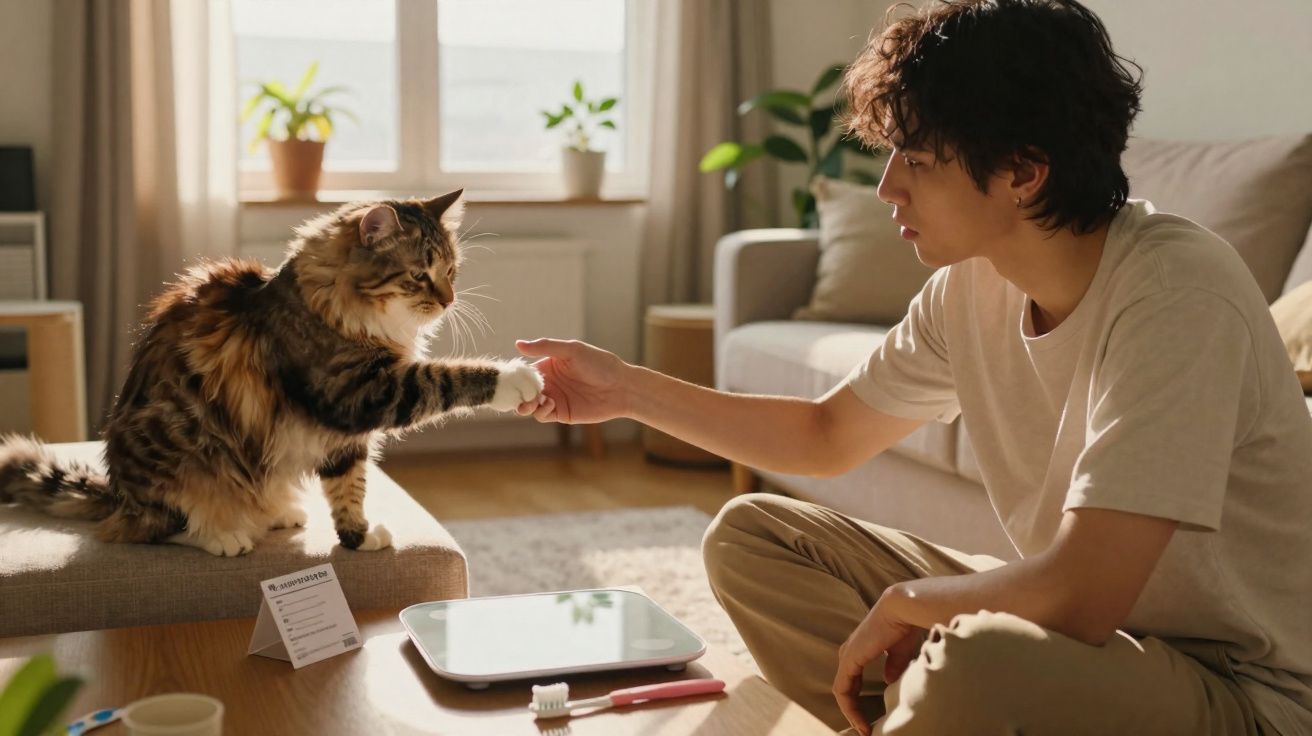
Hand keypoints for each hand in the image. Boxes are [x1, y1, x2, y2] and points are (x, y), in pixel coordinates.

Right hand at [512, 338, 630, 423]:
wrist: (621, 387)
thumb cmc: (600, 364)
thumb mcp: (572, 350)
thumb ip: (545, 347)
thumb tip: (518, 344)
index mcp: (548, 365)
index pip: (523, 372)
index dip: (514, 376)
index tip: (509, 379)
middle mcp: (549, 382)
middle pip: (523, 391)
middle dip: (517, 394)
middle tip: (518, 394)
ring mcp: (554, 399)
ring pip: (529, 405)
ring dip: (526, 404)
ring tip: (534, 401)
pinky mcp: (561, 413)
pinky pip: (542, 415)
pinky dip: (540, 411)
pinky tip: (550, 403)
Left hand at [833, 587, 925, 735]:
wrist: (903, 609)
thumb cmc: (904, 625)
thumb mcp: (900, 652)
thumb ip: (894, 665)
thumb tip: (889, 680)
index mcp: (860, 649)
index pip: (852, 680)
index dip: (859, 701)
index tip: (871, 720)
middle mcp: (850, 651)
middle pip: (846, 687)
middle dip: (854, 710)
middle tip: (866, 729)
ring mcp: (847, 655)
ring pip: (842, 691)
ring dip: (851, 712)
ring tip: (864, 730)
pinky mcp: (849, 659)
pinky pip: (842, 690)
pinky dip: (849, 708)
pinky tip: (860, 722)